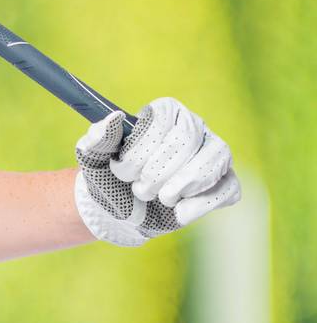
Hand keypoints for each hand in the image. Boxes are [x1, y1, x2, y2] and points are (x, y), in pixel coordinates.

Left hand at [74, 96, 240, 246]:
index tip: (122, 170)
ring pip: (215, 159)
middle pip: (188, 140)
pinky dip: (199, 204)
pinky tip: (177, 212)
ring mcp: (214, 155)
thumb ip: (97, 137)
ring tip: (159, 198)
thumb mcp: (94, 159)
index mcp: (165, 111)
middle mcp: (195, 126)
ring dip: (179, 186)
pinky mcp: (224, 183)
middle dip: (157, 172)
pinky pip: (228, 189)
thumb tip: (115, 117)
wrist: (119, 211)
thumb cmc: (109, 178)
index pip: (164, 120)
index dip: (142, 150)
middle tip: (139, 189)